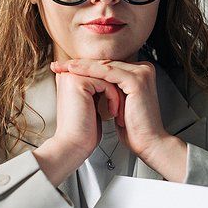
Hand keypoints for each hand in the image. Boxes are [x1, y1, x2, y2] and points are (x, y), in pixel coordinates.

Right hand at [47, 69, 121, 161]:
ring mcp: (72, 76)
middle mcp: (68, 74)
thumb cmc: (84, 132)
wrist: (74, 146)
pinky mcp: (78, 82)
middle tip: (124, 106)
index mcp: (70, 78)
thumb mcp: (93, 105)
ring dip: (117, 95)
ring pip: (107, 76)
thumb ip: (98, 90)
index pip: (100, 73)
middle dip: (117, 89)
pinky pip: (106, 83)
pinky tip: (113, 112)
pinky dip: (114, 98)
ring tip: (118, 112)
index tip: (122, 102)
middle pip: (104, 72)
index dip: (114, 87)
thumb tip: (114, 83)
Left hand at [49, 59, 167, 160]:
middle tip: (59, 65)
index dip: (85, 66)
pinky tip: (75, 71)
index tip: (65, 68)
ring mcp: (142, 73)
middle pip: (105, 64)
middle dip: (79, 64)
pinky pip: (108, 73)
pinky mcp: (137, 80)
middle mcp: (143, 69)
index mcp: (139, 73)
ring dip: (81, 66)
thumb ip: (109, 89)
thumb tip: (89, 82)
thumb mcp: (118, 103)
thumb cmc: (134, 129)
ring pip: (105, 66)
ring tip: (63, 67)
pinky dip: (89, 71)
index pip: (107, 66)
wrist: (148, 143)